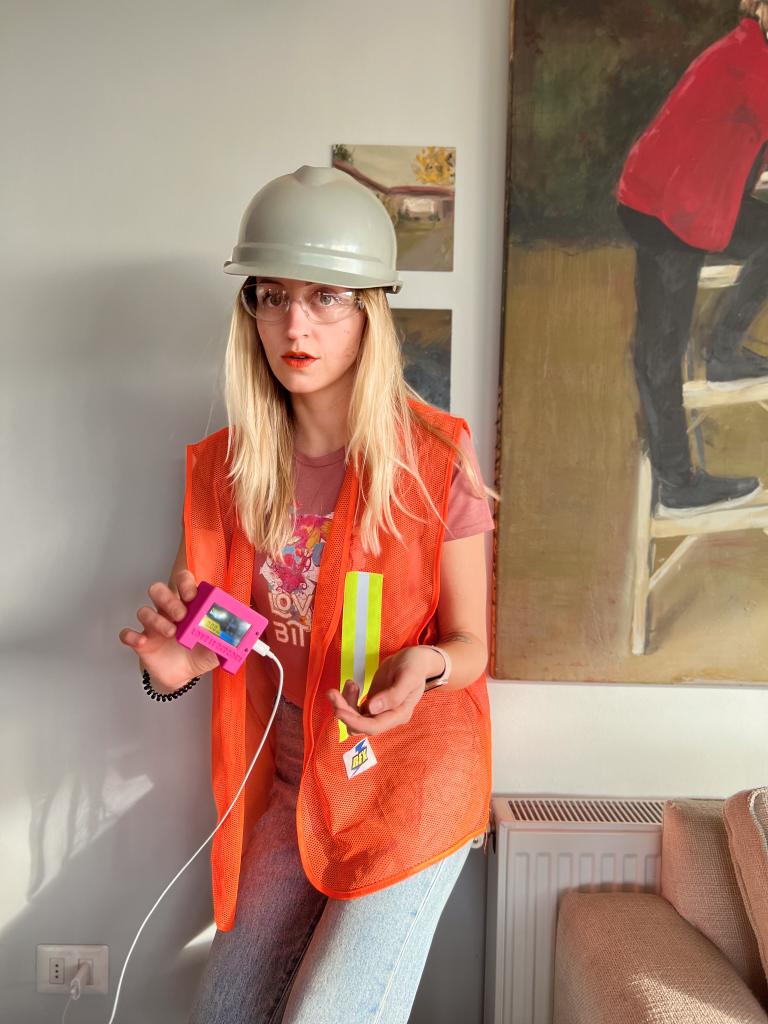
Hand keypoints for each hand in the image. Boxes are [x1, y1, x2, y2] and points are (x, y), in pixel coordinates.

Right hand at [118, 570, 218, 690]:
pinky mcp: (142, 642)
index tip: (192, 595)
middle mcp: (168, 611)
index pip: (183, 582)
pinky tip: (142, 641)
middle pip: (160, 591)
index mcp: (188, 606)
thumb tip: (245, 635)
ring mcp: (153, 625)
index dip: (185, 583)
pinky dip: (132, 636)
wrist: (184, 676)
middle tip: (181, 615)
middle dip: (169, 599)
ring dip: (156, 619)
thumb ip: (229, 639)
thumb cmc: (201, 654)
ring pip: (144, 610)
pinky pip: (128, 634)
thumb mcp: (219, 647)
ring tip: (171, 632)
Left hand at [325, 646, 439, 737]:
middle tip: (332, 692)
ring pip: (354, 718)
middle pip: (360, 725)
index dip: (353, 720)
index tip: (338, 709)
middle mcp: (388, 717)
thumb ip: (394, 694)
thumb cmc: (415, 666)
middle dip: (343, 710)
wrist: (416, 660)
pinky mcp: (373, 705)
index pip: (373, 726)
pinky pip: (355, 709)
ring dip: (344, 704)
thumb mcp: (408, 676)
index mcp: (399, 714)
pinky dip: (348, 699)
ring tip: (349, 683)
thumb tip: (371, 709)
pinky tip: (352, 684)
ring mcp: (379, 712)